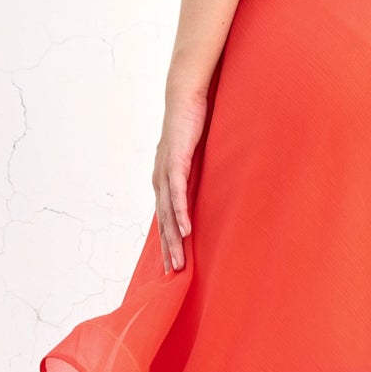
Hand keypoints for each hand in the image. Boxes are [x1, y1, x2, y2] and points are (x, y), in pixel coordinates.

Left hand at [153, 84, 209, 272]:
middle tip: (174, 274)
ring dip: (173, 239)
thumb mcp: (195, 156)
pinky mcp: (175, 161)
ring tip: (179, 261)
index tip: (173, 263)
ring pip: (168, 213)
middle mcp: (161, 179)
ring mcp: (165, 171)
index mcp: (165, 180)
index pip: (166, 218)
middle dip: (169, 249)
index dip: (168, 241)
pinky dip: (180, 213)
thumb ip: (197, 174)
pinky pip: (178, 193)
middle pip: (164, 222)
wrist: (185, 97)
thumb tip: (209, 189)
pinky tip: (185, 230)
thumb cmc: (192, 125)